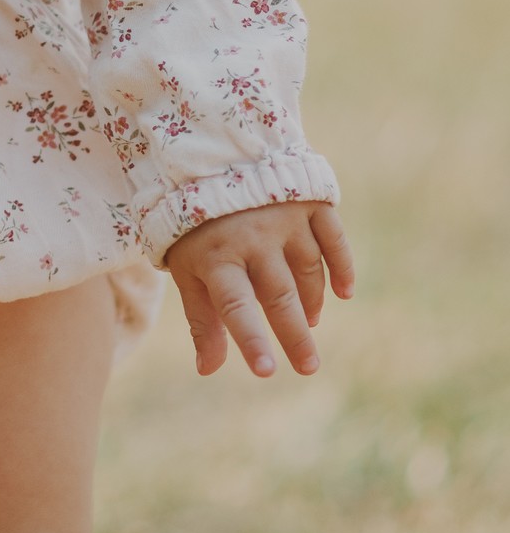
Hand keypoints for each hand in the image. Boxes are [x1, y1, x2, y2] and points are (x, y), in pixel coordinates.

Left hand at [165, 199, 353, 378]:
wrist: (212, 160)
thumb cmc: (198, 229)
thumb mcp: (189, 270)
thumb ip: (202, 319)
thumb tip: (207, 370)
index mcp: (215, 256)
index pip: (234, 306)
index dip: (251, 338)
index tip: (267, 372)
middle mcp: (251, 238)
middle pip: (278, 294)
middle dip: (296, 334)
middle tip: (308, 367)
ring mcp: (283, 218)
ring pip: (307, 270)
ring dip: (312, 301)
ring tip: (309, 320)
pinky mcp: (308, 202)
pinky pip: (334, 239)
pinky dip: (342, 266)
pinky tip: (344, 291)